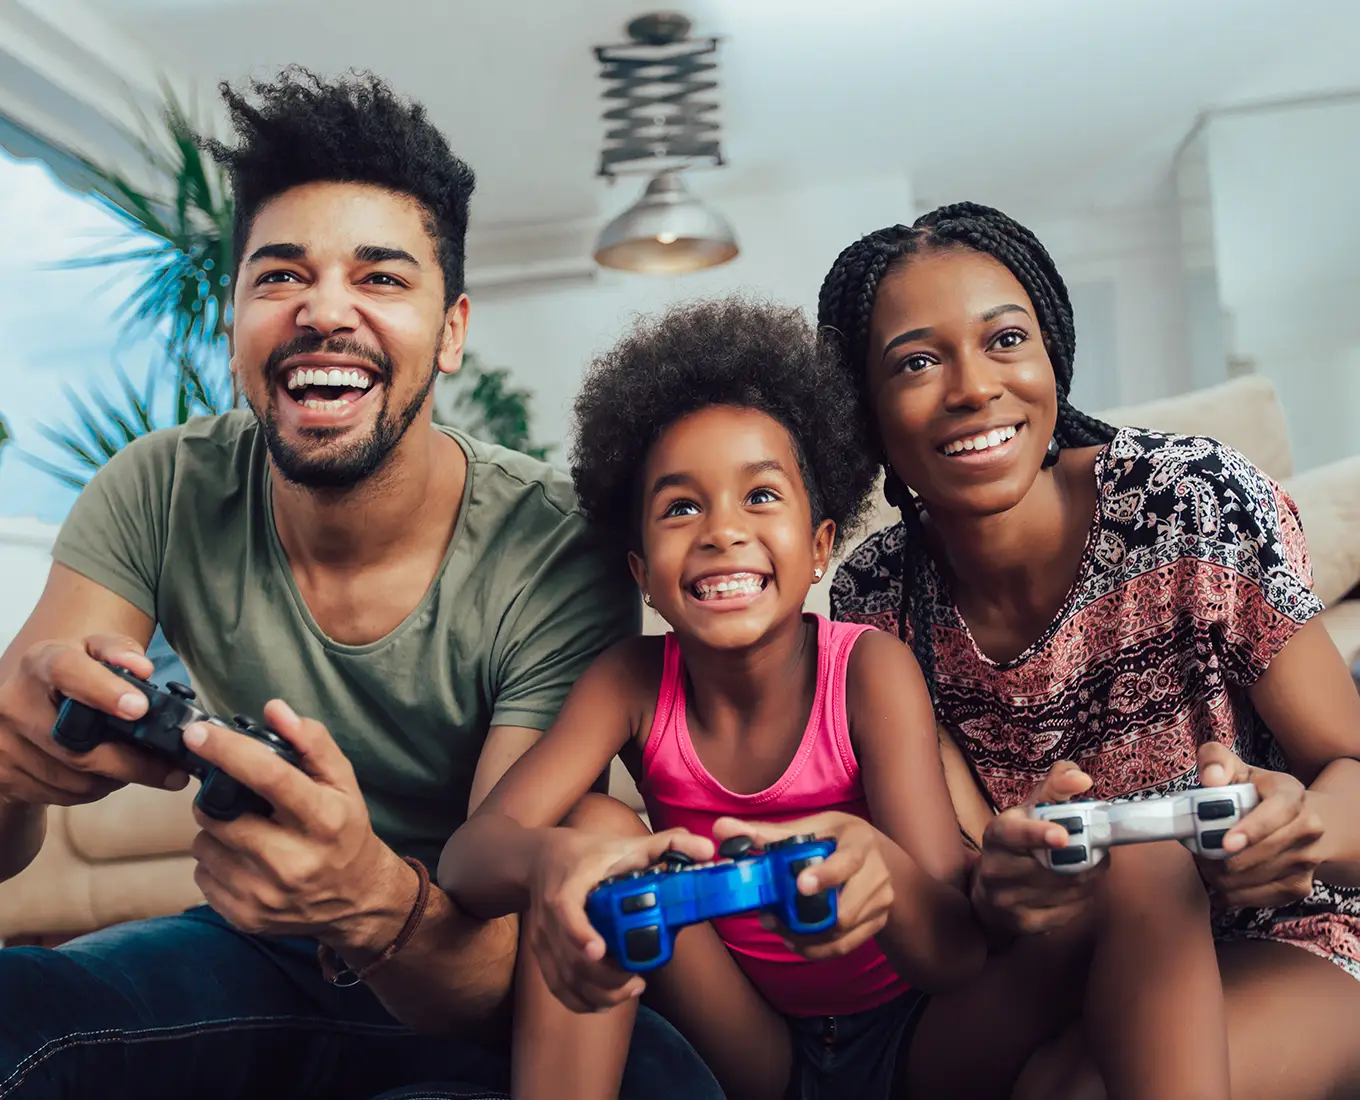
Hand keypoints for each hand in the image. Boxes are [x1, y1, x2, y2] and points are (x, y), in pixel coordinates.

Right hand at [0, 634, 187, 806]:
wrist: (20, 709)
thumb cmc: (69, 677)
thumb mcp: (91, 652)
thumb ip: (119, 650)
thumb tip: (142, 668)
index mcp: (41, 663)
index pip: (67, 671)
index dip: (104, 690)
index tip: (140, 708)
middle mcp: (16, 703)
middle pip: (78, 747)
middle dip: (132, 762)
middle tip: (173, 771)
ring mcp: (6, 744)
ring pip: (75, 779)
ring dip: (115, 778)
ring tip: (133, 765)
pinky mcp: (6, 777)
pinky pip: (63, 795)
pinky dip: (93, 789)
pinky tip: (103, 774)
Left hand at [185, 699, 409, 953]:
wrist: (357, 898)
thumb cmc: (345, 830)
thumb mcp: (343, 782)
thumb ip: (312, 742)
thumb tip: (274, 710)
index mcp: (323, 819)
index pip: (269, 777)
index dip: (228, 751)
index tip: (197, 733)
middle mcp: (295, 861)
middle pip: (220, 815)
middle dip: (214, 799)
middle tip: (232, 798)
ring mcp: (267, 894)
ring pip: (204, 845)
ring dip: (214, 831)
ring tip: (243, 831)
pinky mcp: (245, 916)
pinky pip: (202, 876)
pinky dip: (215, 862)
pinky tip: (243, 860)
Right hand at [526, 825, 713, 1013]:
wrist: (541, 860)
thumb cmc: (585, 853)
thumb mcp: (623, 844)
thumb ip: (665, 845)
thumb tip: (707, 849)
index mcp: (567, 886)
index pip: (565, 911)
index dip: (579, 933)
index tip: (599, 950)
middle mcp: (549, 917)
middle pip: (571, 958)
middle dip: (605, 978)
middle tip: (638, 980)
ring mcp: (543, 939)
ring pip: (566, 979)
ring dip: (599, 993)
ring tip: (632, 988)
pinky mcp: (543, 955)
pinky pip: (558, 988)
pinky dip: (582, 1001)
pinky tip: (609, 999)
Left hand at [711, 812, 891, 960]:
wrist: (881, 858)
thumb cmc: (840, 838)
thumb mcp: (813, 827)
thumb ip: (768, 833)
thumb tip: (722, 829)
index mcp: (859, 843)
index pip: (847, 862)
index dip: (825, 876)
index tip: (800, 886)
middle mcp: (876, 875)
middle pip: (844, 911)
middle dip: (803, 920)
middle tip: (768, 916)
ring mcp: (880, 903)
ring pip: (841, 934)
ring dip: (804, 936)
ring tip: (776, 926)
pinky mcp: (876, 924)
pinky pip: (844, 947)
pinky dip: (816, 949)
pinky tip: (794, 939)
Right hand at [971, 761, 1103, 936]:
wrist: (990, 892)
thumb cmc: (1017, 842)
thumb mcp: (1029, 810)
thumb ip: (1055, 788)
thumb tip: (1082, 779)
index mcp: (997, 835)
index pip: (1014, 834)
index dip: (1038, 834)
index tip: (1062, 835)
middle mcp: (996, 869)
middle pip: (1053, 866)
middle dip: (1085, 857)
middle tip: (1099, 848)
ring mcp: (1009, 901)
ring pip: (1068, 889)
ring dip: (1089, 877)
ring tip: (1088, 866)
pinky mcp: (1025, 925)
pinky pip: (1070, 912)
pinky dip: (1082, 898)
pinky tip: (1076, 888)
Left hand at [1195, 741, 1323, 907]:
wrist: (1294, 820)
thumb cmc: (1254, 792)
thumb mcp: (1235, 768)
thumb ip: (1216, 761)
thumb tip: (1211, 778)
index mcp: (1291, 793)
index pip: (1278, 812)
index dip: (1252, 829)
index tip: (1226, 843)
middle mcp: (1309, 827)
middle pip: (1266, 851)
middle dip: (1226, 857)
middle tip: (1199, 853)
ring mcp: (1308, 859)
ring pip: (1260, 877)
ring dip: (1224, 876)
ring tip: (1206, 864)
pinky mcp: (1300, 885)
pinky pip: (1262, 898)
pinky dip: (1234, 894)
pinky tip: (1219, 884)